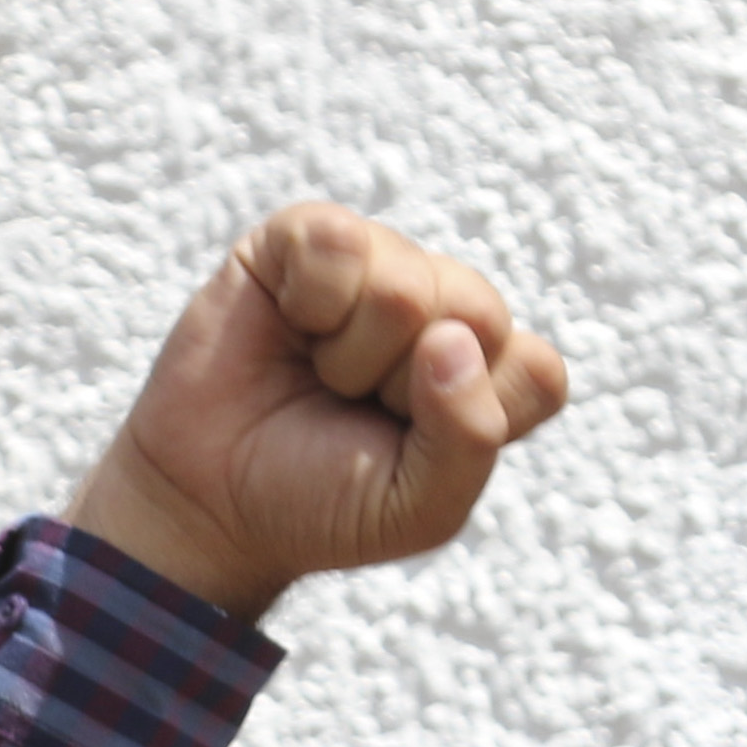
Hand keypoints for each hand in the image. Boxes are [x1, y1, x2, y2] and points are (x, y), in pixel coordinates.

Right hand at [61, 202, 573, 626]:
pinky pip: (338, 240)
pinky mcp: (309, 238)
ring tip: (319, 373)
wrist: (210, 499)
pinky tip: (289, 323)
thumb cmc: (322, 503)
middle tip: (355, 409)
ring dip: (349, 354)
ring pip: (405, 282)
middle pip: (477, 312)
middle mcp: (446, 309)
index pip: (536, 371)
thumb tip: (450, 338)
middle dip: (404, 385)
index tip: (412, 448)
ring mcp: (380, 266)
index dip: (472, 416)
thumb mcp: (417, 508)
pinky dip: (307, 301)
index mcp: (490, 375)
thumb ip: (469, 440)